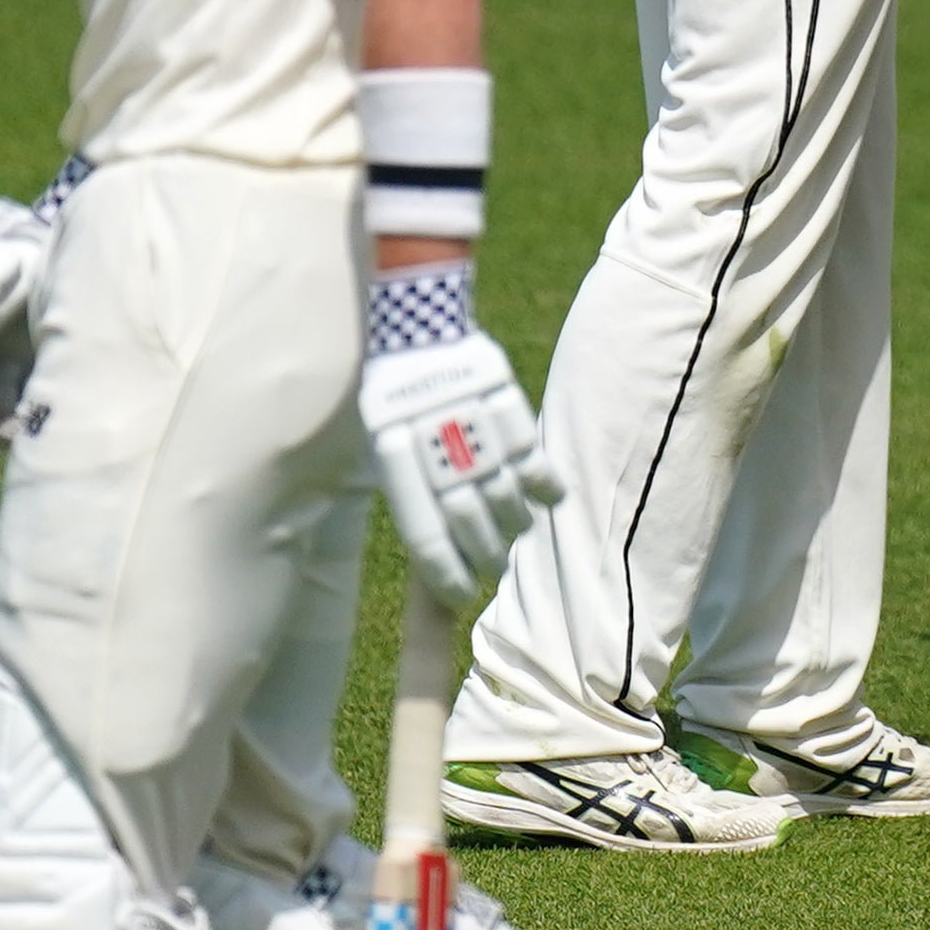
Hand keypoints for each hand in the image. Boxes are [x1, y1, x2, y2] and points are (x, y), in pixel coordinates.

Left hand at [364, 331, 554, 597]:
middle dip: (484, 555)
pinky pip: (534, 460)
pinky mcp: (506, 404)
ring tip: (516, 532)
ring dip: (515, 525)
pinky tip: (548, 500)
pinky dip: (545, 486)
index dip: (447, 574)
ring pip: (505, 496)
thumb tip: (442, 554)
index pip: (425, 536)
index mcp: (394, 460)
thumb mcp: (380, 446)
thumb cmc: (395, 402)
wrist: (417, 334)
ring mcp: (474, 426)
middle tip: (492, 567)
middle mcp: (435, 447)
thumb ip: (409, 492)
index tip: (461, 595)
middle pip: (469, 522)